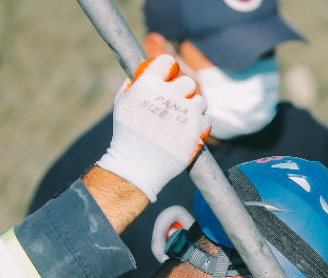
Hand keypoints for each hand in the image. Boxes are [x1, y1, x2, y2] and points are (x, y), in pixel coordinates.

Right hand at [94, 54, 209, 201]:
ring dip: (194, 109)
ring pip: (200, 101)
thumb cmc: (126, 136)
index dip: (170, 69)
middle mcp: (167, 94)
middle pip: (188, 82)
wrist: (136, 165)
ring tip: (184, 121)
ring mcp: (183, 110)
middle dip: (184, 93)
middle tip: (178, 105)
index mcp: (147, 84)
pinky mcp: (195, 128)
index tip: (171, 78)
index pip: (167, 62)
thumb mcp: (121, 104)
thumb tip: (137, 77)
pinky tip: (190, 132)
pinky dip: (200, 126)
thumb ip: (131, 87)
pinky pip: (206, 120)